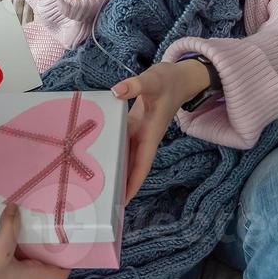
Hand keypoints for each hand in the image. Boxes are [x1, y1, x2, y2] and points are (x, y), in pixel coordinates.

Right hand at [0, 204, 70, 278]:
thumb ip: (9, 227)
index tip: (70, 243)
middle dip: (50, 248)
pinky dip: (19, 247)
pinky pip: (18, 260)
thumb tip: (15, 207)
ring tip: (36, 226)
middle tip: (52, 227)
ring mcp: (14, 278)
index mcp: (33, 278)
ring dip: (34, 246)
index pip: (60, 276)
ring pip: (31, 261)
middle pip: (47, 265)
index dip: (67, 262)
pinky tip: (14, 234)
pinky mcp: (1, 274)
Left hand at [111, 59, 211, 200]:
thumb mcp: (153, 80)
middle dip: (121, 184)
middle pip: (132, 166)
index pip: (142, 164)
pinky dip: (112, 150)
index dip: (133, 182)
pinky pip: (121, 142)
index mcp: (151, 133)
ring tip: (97, 186)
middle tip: (103, 201)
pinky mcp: (133, 125)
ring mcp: (139, 132)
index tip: (123, 201)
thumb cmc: (169, 81)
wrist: (180, 77)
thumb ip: (136, 85)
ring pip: (126, 156)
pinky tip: (96, 156)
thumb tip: (117, 91)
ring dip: (115, 170)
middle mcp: (145, 137)